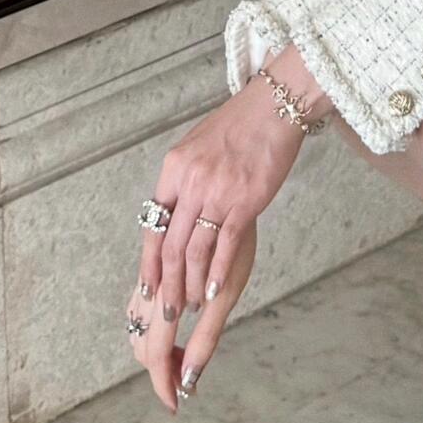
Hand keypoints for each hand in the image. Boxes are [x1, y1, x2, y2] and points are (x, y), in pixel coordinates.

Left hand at [131, 83, 304, 412]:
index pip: (153, 226)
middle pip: (172, 246)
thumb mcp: (199, 149)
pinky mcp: (245, 199)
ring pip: (195, 251)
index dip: (150, 264)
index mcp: (174, 170)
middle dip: (167, 287)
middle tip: (166, 317)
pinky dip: (217, 271)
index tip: (147, 291)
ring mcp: (217, 192)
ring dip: (190, 285)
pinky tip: (214, 291)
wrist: (274, 105)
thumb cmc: (240, 127)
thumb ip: (186, 184)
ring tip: (189, 309)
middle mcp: (190, 183)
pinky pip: (225, 243)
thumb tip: (176, 216)